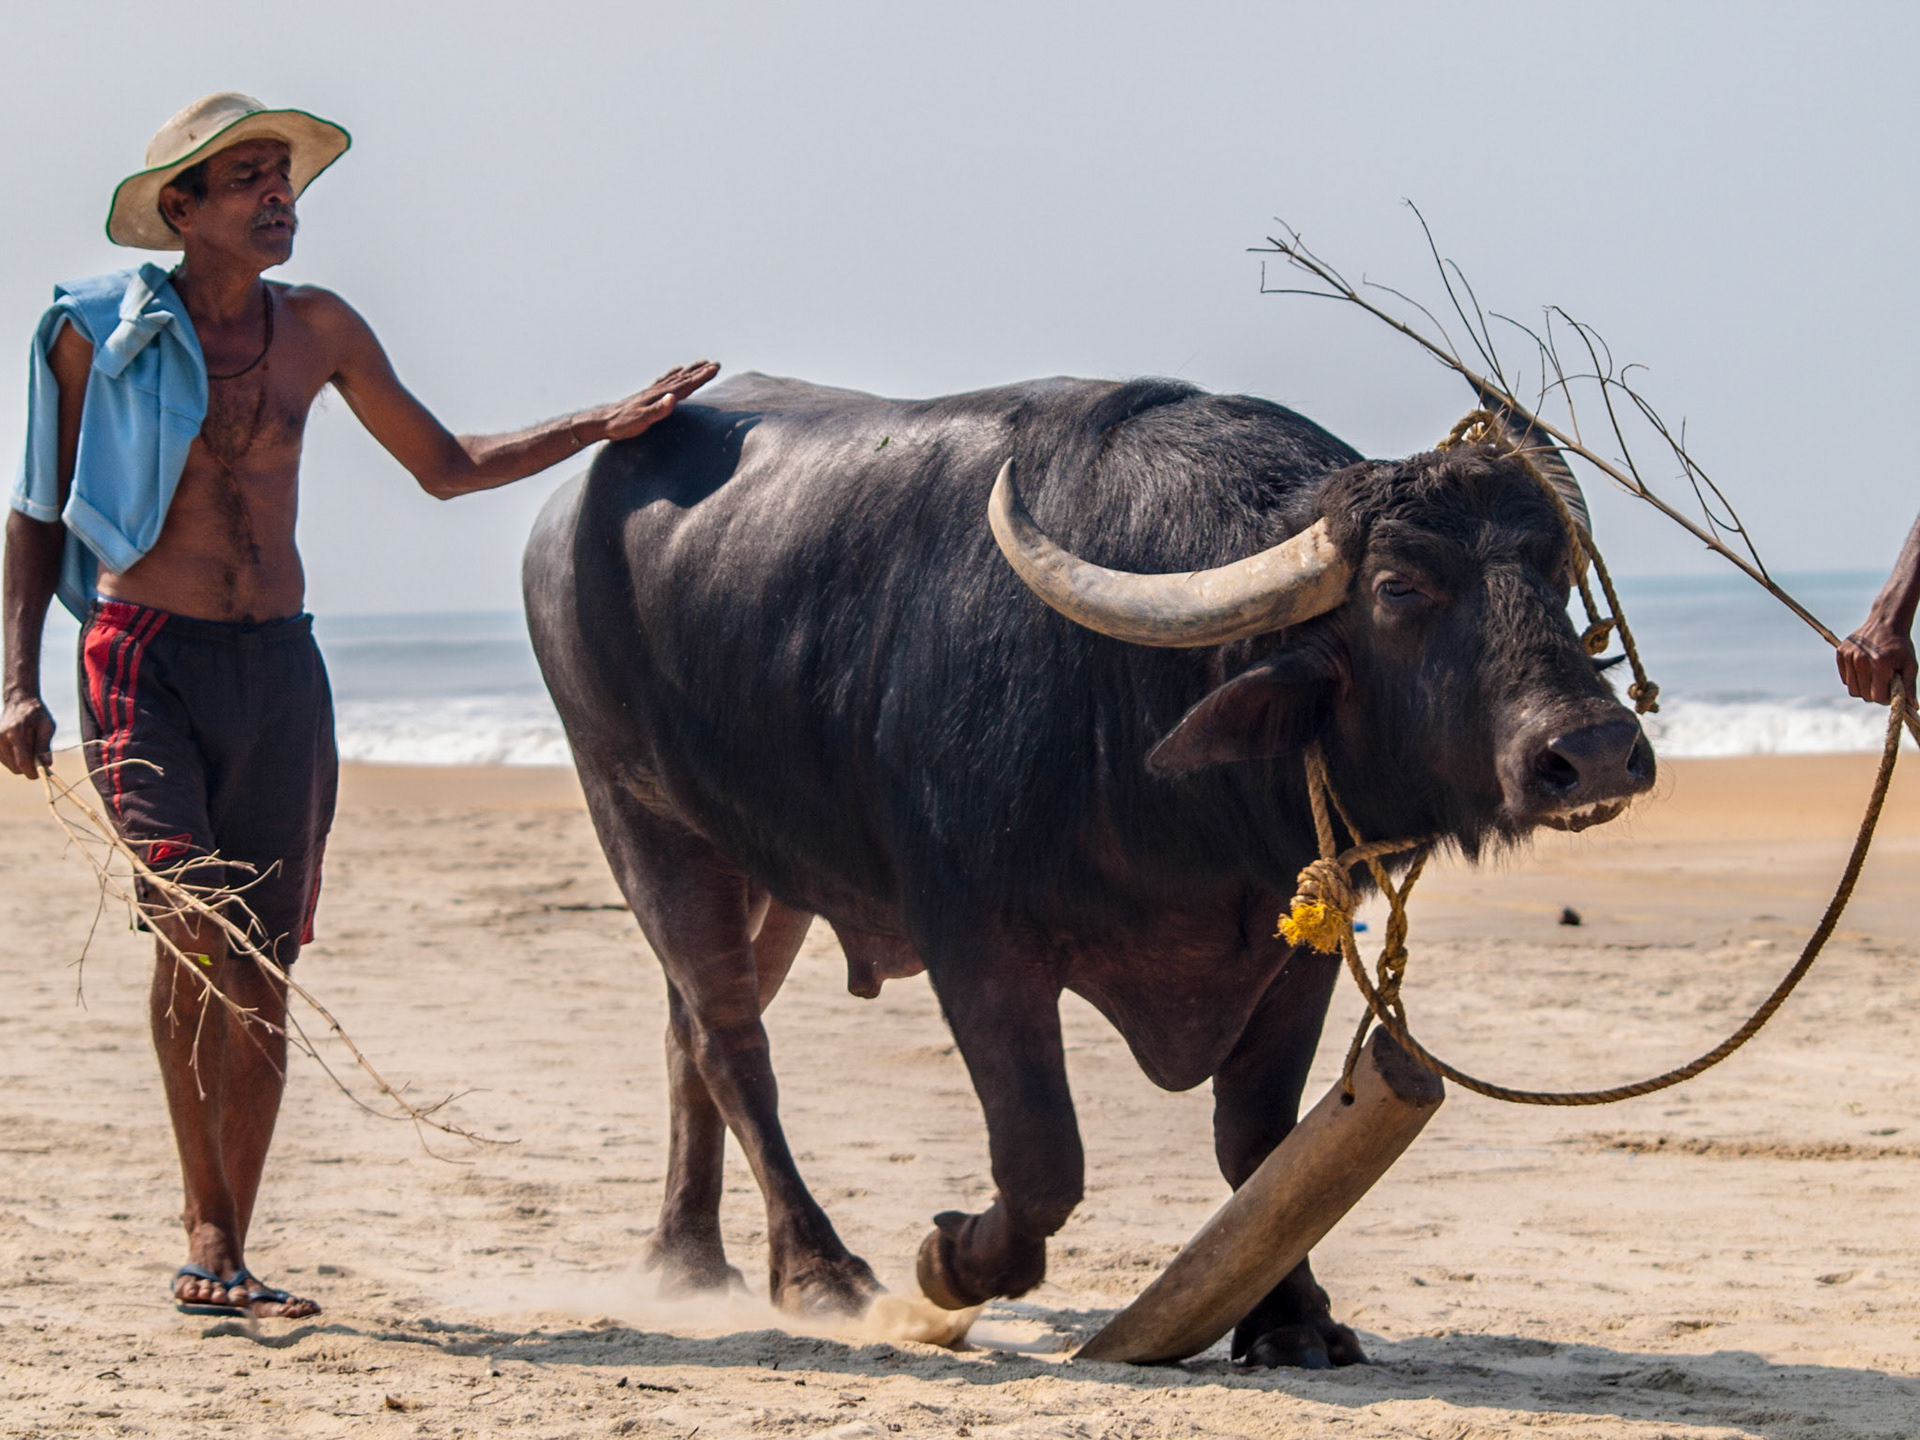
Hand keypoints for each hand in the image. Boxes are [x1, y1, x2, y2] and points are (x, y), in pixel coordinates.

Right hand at [0, 693, 54, 779]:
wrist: (19, 702)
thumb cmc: (36, 714)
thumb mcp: (47, 726)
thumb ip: (45, 745)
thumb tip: (47, 764)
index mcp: (16, 734)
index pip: (22, 763)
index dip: (33, 772)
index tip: (41, 773)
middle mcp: (2, 738)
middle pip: (15, 767)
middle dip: (28, 768)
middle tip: (38, 760)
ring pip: (9, 765)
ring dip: (20, 763)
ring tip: (28, 748)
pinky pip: (4, 760)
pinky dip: (13, 759)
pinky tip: (19, 748)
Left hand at [586, 361, 721, 444]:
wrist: (604, 421)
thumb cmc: (623, 424)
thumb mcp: (641, 420)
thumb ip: (658, 410)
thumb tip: (673, 398)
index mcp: (660, 396)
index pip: (685, 384)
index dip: (701, 377)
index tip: (715, 368)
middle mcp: (658, 390)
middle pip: (683, 378)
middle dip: (700, 371)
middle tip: (715, 364)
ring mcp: (652, 391)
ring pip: (676, 378)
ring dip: (690, 370)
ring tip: (702, 363)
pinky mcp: (647, 395)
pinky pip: (665, 380)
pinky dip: (674, 374)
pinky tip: (677, 371)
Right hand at [1837, 613, 1916, 704]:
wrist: (1886, 622)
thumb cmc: (1900, 645)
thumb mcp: (1910, 664)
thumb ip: (1909, 687)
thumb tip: (1913, 707)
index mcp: (1880, 664)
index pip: (1877, 696)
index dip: (1886, 699)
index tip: (1891, 693)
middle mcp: (1861, 661)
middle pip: (1863, 695)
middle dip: (1874, 694)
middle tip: (1883, 685)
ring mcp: (1849, 656)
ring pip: (1852, 689)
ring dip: (1864, 688)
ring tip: (1874, 678)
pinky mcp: (1841, 653)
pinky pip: (1845, 678)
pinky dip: (1855, 679)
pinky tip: (1864, 670)